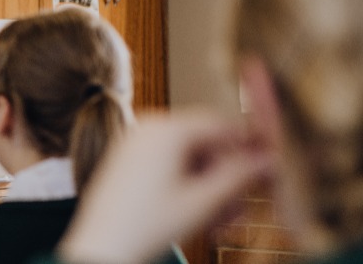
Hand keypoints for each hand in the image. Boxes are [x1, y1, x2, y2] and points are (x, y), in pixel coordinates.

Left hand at [58, 110, 272, 263]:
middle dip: (228, 178)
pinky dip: (188, 187)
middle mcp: (150, 128)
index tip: (268, 171)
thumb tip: (270, 160)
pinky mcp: (131, 160)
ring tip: (220, 222)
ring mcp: (137, 143)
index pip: (222, 126)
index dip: (248, 149)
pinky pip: (170, 166)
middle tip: (241, 209)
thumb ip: (239, 177)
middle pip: (207, 145)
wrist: (102, 245)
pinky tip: (198, 216)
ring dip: (211, 189)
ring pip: (190, 159)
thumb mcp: (203, 201)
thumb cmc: (145, 224)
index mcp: (167, 129)